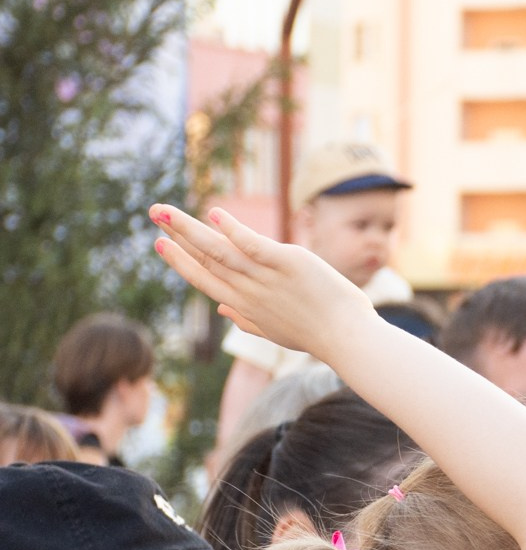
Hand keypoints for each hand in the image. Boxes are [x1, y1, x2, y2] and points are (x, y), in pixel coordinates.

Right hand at [149, 204, 374, 357]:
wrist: (347, 338)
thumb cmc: (316, 335)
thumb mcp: (275, 331)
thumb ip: (246, 320)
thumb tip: (222, 309)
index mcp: (245, 306)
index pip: (204, 280)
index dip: (180, 262)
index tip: (160, 244)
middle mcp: (249, 291)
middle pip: (206, 259)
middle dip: (177, 235)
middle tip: (154, 213)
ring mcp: (267, 277)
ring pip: (220, 250)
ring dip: (190, 228)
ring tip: (165, 211)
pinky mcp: (289, 263)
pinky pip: (255, 245)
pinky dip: (234, 231)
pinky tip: (216, 214)